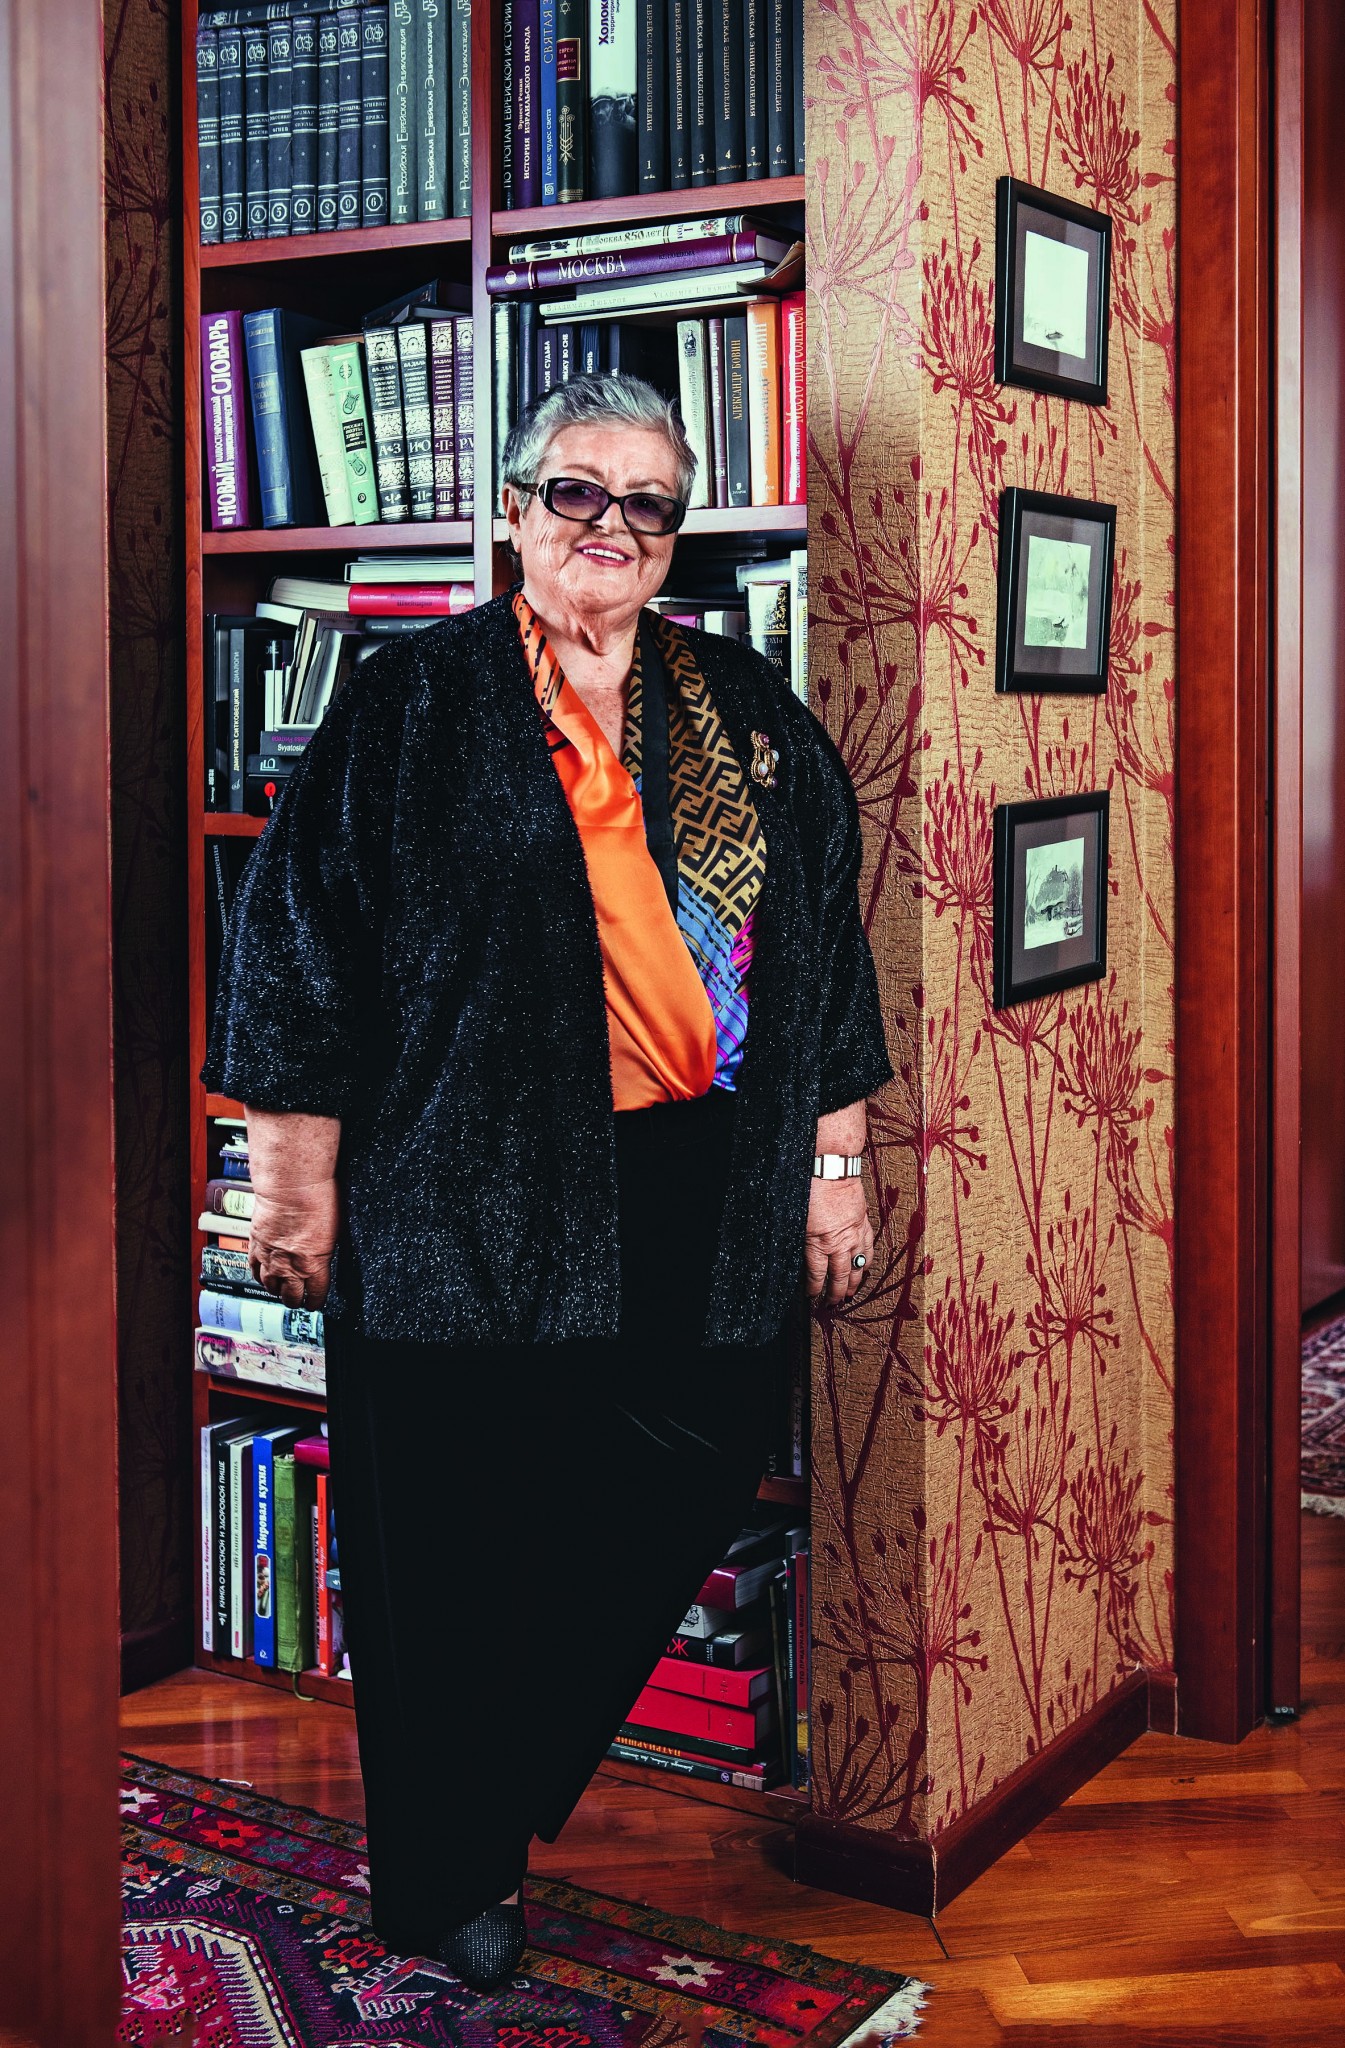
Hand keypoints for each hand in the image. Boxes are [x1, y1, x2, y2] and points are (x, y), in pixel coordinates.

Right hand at [248, 1181, 340, 1309]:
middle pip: (290, 1296)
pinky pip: (253, 1270)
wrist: (291, 1186)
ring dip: (277, 1290)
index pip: (315, 1295)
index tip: (315, 1304)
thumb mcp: (334, 1233)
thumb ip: (325, 1252)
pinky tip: (263, 1276)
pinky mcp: (255, 1246)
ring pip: (270, 1286)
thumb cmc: (317, 1202)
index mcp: (313, 1266)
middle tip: (298, 1300)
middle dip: (296, 1300)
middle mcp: (289, 1267)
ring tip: (281, 1290)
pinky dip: (259, 1276)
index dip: (316, 1302)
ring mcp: (270, 1258)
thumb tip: (324, 1260)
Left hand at [803, 1174, 874, 1306]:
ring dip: (855, 1281)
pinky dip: (867, 1260)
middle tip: (834, 1303)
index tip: (812, 1296)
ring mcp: (854, 1233)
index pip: (817, 1274)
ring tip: (852, 1292)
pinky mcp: (863, 1222)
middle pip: (840, 1275)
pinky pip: (868, 1247)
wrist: (832, 1168)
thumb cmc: (810, 1188)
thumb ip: (801, 1240)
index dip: (815, 1288)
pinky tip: (865, 1266)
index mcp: (819, 1243)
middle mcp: (840, 1242)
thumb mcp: (796, 1217)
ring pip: (858, 1265)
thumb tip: (800, 1255)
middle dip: (837, 1292)